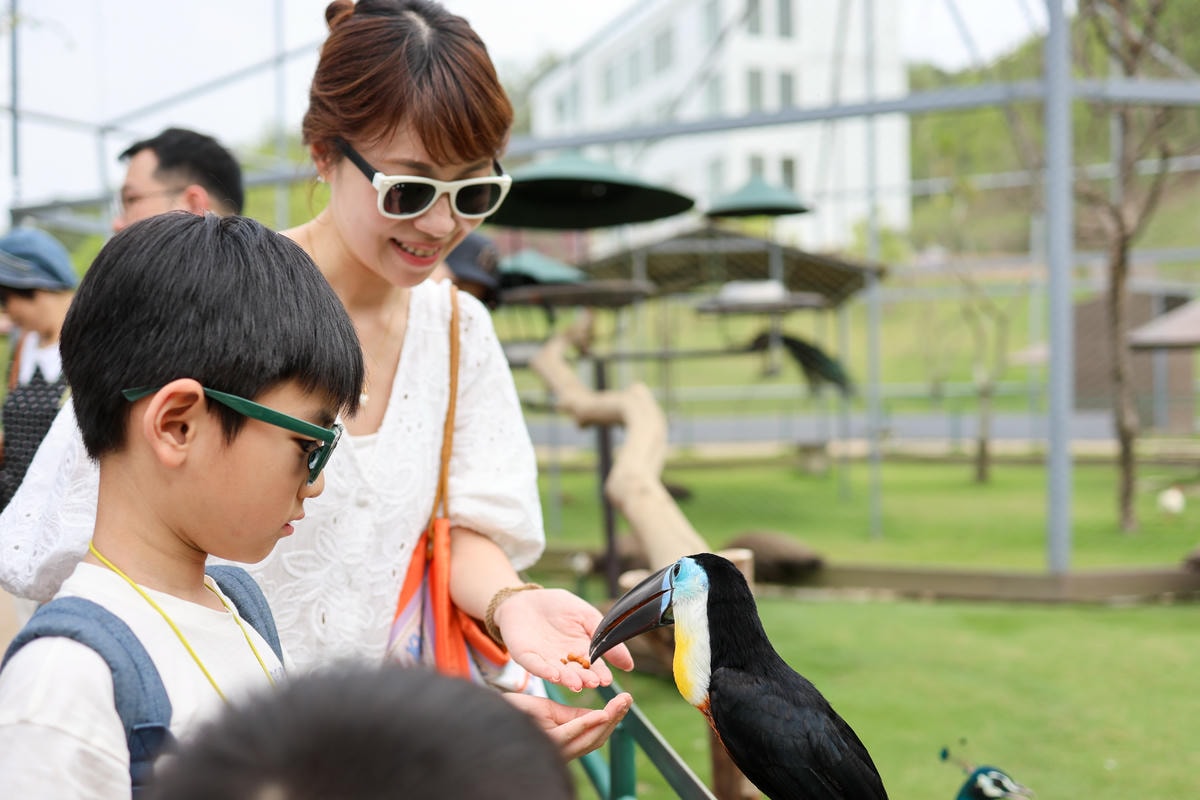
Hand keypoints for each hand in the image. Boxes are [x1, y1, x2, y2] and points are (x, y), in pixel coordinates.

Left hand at [494, 587, 635, 691]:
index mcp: (581, 652)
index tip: (607, 680)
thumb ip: (606, 638)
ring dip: (567, 679)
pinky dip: (544, 671)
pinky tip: (554, 675)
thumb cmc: (559, 606)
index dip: (600, 673)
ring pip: (557, 673)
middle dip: (584, 679)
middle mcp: (564, 661)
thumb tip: (629, 665)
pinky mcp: (527, 656)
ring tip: (577, 684)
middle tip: (593, 683)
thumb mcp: (587, 617)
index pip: (593, 666)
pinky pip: (535, 666)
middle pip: (576, 673)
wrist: (527, 597)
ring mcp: (545, 660)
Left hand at [504, 690, 632, 760]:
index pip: (597, 731)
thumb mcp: (549, 711)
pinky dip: (586, 724)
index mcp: (566, 740)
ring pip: (588, 738)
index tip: (626, 699)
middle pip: (597, 737)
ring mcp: (555, 748)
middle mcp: (563, 748)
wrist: (487, 716)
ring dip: (607, 721)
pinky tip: (600, 713)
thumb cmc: (516, 713)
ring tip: (620, 704)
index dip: (614, 717)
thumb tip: (597, 715)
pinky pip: (570, 734)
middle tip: (628, 700)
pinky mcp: (545, 743)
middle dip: (616, 719)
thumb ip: (572, 716)